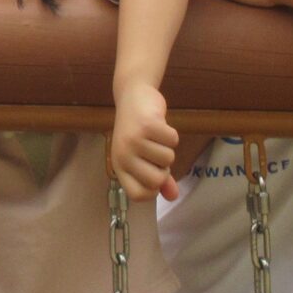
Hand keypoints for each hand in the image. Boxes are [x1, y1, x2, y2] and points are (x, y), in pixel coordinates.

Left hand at [111, 81, 178, 201]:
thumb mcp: (144, 156)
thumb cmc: (138, 130)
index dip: (153, 189)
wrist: (133, 96)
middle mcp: (123, 156)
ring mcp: (134, 141)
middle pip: (156, 180)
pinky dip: (171, 134)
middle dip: (164, 168)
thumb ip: (159, 179)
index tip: (156, 174)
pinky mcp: (147, 125)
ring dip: (168, 148)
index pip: (138, 195)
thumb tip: (173, 197)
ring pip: (168, 159)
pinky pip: (173, 141)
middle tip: (156, 152)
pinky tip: (159, 125)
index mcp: (119, 166)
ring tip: (155, 136)